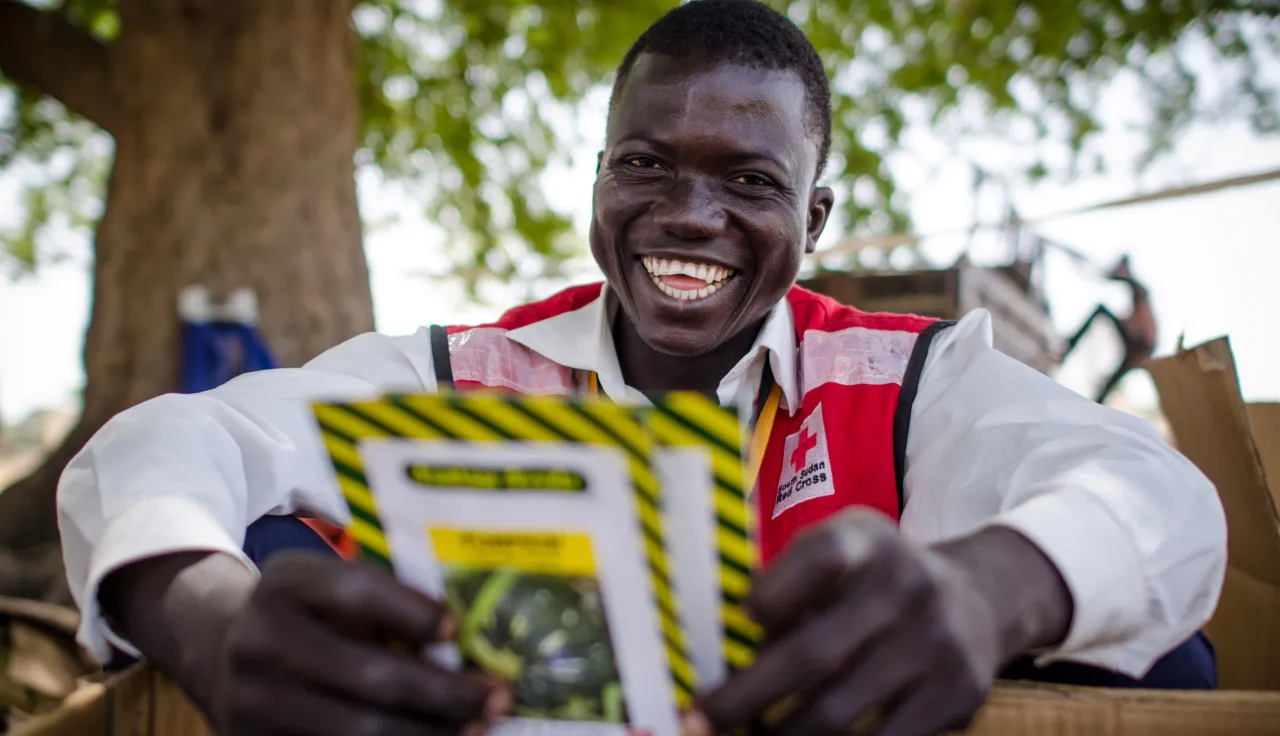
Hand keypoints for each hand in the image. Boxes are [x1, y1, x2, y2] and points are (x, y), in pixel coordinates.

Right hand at [206, 553, 509, 734]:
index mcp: (289, 584)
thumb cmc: (307, 613)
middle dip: (444, 692)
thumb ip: (387, 602)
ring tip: (478, 729)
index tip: (457, 628)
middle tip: (498, 697)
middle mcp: (264, 641)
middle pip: (370, 675)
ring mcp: (256, 703)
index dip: (412, 613)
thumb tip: (474, 636)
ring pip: (359, 730)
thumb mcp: (328, 586)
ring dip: (430, 733)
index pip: (358, 594)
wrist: (222, 648)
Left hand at [686, 510, 1070, 735]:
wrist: (981, 600)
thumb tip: (722, 642)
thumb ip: (789, 582)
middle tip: (698, 721)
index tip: (741, 620)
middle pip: (813, 653)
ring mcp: (935, 645)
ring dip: (781, 735)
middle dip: (745, 697)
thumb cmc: (878, 580)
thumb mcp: (844, 550)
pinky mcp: (956, 697)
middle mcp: (905, 589)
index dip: (772, 595)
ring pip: (838, 713)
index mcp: (866, 543)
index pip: (818, 560)